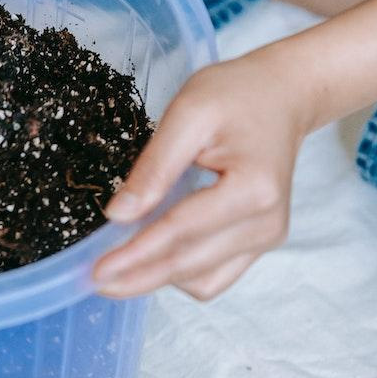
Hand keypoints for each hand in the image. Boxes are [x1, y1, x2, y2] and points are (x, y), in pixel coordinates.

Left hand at [93, 50, 310, 300]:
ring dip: (156, 278)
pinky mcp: (258, 245)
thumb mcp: (188, 114)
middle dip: (137, 276)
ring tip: (118, 263)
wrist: (282, 97)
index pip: (180, 231)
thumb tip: (118, 215)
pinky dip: (179, 274)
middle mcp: (265, 223)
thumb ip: (154, 167)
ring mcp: (265, 238)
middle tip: (94, 281)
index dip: (135, 255)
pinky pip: (212, 278)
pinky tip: (152, 257)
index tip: (97, 273)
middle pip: (188, 264)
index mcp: (253, 189)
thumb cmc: (236, 96)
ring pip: (200, 281)